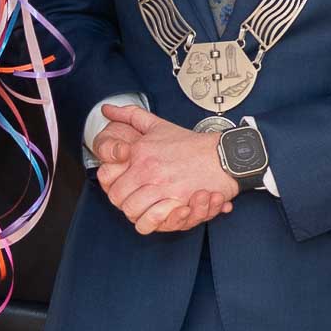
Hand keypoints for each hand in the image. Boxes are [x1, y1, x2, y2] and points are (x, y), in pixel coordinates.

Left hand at [94, 107, 237, 235]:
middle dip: (124, 202)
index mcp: (138, 153)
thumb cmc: (191, 144)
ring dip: (138, 213)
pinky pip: (152, 221)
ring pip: (132, 212)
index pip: (107, 177)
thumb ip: (130, 115)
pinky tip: (159, 214)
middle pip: (118, 198)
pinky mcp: (177, 201)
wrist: (223, 156)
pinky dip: (153, 222)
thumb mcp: (157, 124)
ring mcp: (162, 187)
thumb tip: (107, 109)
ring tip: (147, 208)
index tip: (120, 185)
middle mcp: (147, 170)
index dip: (110, 184)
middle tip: (135, 200)